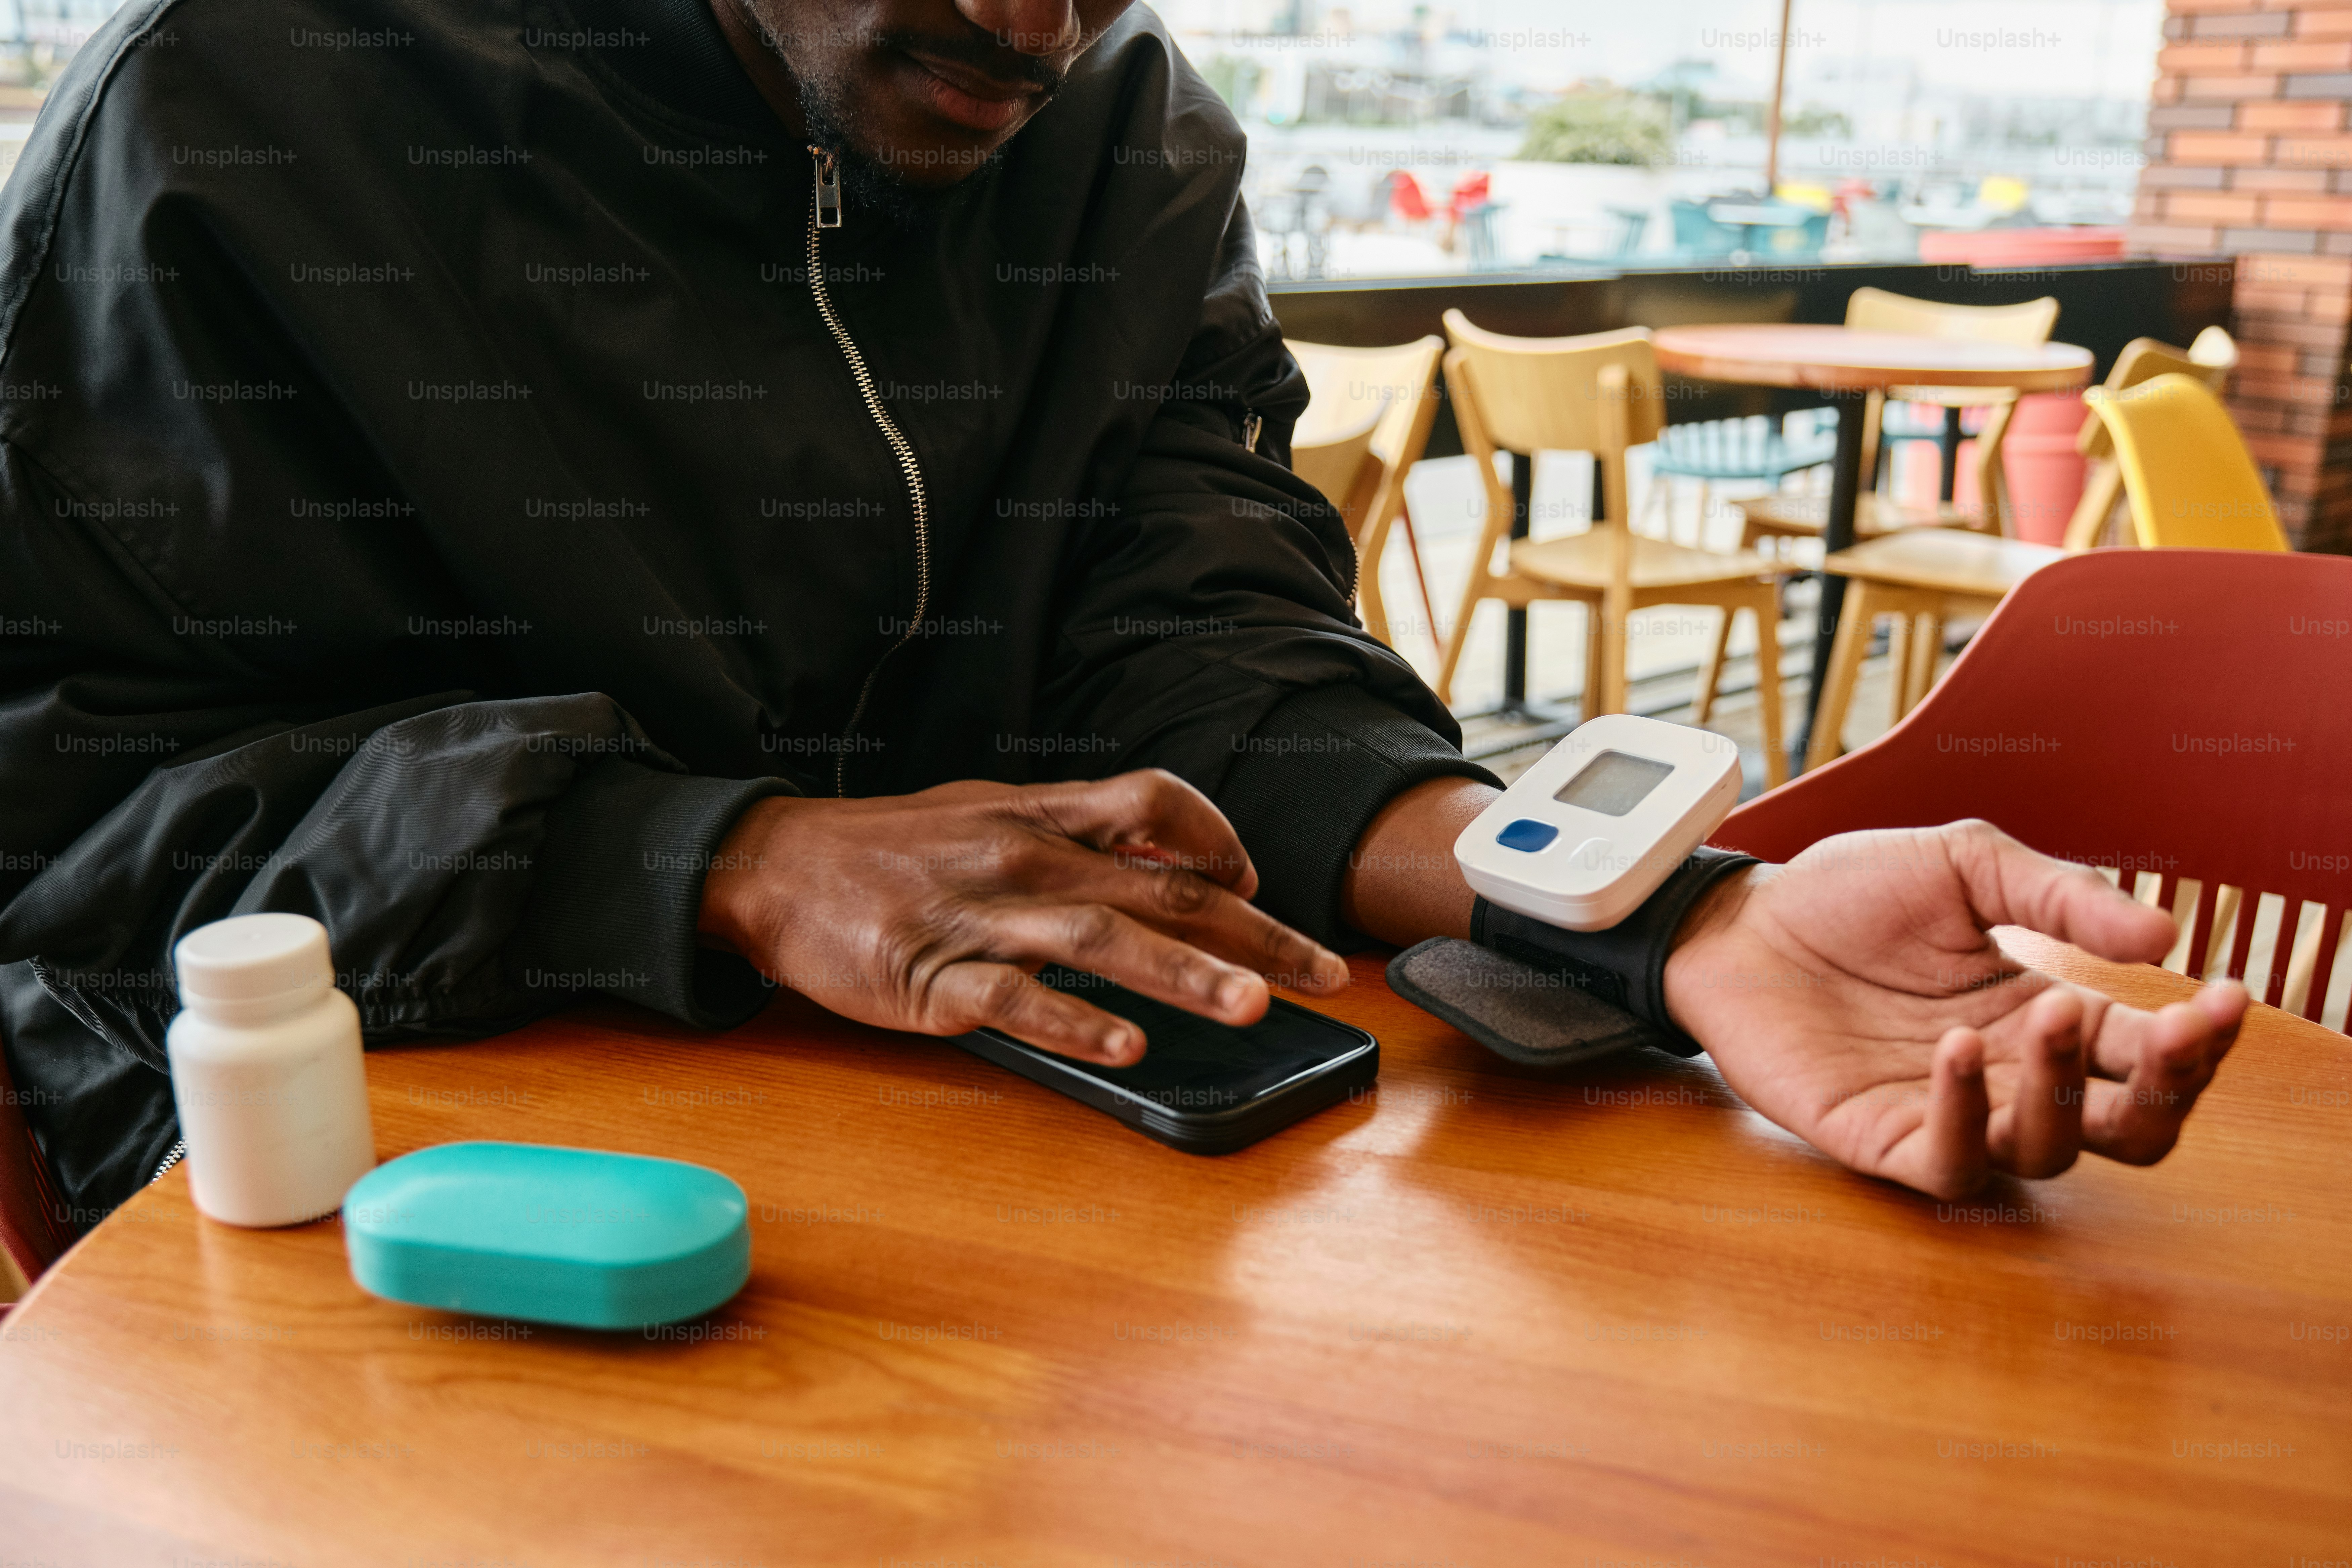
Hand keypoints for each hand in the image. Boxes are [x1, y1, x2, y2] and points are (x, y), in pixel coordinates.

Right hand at [696, 771, 1348, 1066]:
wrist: (775, 867)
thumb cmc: (890, 850)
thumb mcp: (986, 812)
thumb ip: (1073, 828)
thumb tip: (1162, 854)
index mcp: (1039, 816)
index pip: (1155, 802)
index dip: (1218, 837)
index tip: (1258, 882)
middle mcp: (1024, 858)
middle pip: (1160, 888)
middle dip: (1255, 932)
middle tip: (1326, 975)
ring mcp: (980, 918)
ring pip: (1102, 941)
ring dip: (1183, 974)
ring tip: (1252, 1006)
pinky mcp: (932, 977)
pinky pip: (1014, 1002)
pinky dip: (1074, 1023)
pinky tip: (1125, 1049)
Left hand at [1663, 820, 2246, 1198]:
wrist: (1742, 919)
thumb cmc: (1848, 895)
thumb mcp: (1964, 864)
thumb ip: (2059, 893)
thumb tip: (2164, 934)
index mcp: (2043, 1015)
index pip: (2151, 1055)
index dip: (2201, 1039)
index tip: (2224, 996)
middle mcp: (2010, 1078)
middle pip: (2130, 1130)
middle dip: (2169, 1089)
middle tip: (2177, 1031)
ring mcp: (1951, 1116)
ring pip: (2051, 1152)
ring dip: (2066, 1088)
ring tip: (2051, 1012)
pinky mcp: (1884, 1141)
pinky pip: (1952, 1163)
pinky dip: (1969, 1113)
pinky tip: (1961, 1047)